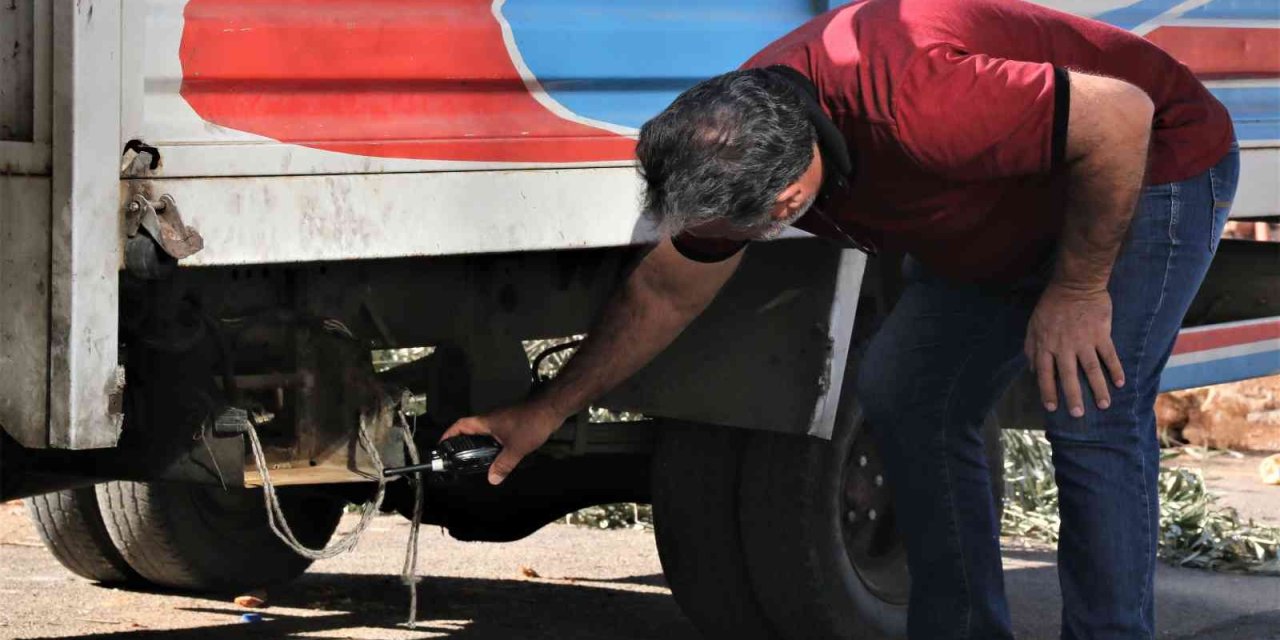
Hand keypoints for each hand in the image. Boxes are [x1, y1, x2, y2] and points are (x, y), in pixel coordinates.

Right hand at [439, 401, 563, 484]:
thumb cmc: (531, 423)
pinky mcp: (513, 423)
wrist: (551, 409)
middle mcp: (492, 420)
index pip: (461, 425)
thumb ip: (503, 464)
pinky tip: (499, 455)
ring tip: (477, 460)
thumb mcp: (516, 448)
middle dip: (463, 443)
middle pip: (471, 430)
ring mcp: (502, 420)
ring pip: (485, 433)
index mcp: (486, 422)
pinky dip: (494, 444)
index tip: (442, 444)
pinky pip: (497, 434)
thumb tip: (492, 479)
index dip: (449, 434)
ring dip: (480, 444)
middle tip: (459, 458)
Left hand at [1024, 283, 1124, 416]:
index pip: (1045, 374)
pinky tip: (1120, 383)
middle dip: (1073, 397)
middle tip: (1078, 414)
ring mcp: (1084, 342)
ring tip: (1104, 405)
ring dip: (1098, 389)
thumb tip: (1032, 369)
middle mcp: (1064, 347)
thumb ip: (1031, 348)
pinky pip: (1109, 356)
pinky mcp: (1101, 335)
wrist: (1075, 285)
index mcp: (1046, 345)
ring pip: (1091, 370)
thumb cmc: (1051, 305)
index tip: (1052, 407)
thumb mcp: (1033, 325)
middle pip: (1068, 377)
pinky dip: (1115, 370)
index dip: (1048, 391)